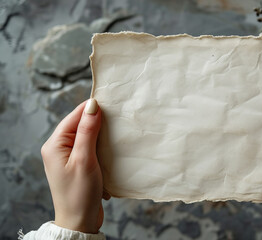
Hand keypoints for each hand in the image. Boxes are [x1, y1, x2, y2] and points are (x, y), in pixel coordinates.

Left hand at [41, 99, 109, 232]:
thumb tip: (92, 105)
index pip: (74, 117)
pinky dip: (101, 146)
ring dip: (101, 135)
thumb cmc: (80, 193)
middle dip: (98, 121)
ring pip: (87, 136)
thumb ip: (87, 131)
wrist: (80, 222)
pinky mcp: (78, 165)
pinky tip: (112, 147)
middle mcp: (59, 148)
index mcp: (54, 145)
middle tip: (118, 117)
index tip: (112, 102)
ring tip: (117, 131)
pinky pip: (90, 148)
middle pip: (80, 125)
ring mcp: (68, 157)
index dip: (91, 108)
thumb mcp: (84, 159)